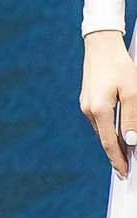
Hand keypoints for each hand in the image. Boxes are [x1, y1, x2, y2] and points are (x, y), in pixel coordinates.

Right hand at [80, 29, 136, 176]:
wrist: (101, 45)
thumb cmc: (119, 65)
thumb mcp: (132, 91)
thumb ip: (131, 117)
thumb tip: (131, 140)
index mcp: (99, 109)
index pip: (109, 142)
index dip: (117, 159)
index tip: (124, 173)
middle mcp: (89, 110)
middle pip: (104, 139)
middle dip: (115, 155)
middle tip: (124, 170)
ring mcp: (86, 104)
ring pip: (101, 130)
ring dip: (112, 143)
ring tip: (122, 154)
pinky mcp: (87, 99)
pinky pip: (99, 120)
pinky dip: (108, 130)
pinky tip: (116, 132)